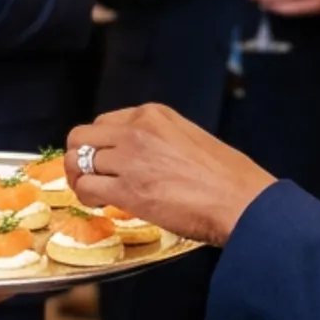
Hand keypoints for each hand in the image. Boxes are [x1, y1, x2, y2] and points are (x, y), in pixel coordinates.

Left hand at [67, 103, 275, 249]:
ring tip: (93, 193)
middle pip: (81, 137)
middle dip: (79, 158)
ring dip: (79, 179)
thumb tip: (138, 157)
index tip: (105, 161)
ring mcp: (130, 158)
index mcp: (153, 114)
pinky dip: (85, 197)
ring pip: (78, 162)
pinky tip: (99, 204)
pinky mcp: (127, 190)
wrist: (242, 202)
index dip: (99, 145)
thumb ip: (158, 140)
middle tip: (88, 177)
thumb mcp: (190, 138)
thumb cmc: (227, 178)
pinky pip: (86, 188)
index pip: (104, 122)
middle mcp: (136, 130)